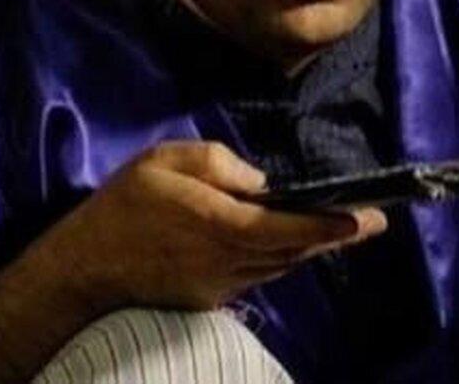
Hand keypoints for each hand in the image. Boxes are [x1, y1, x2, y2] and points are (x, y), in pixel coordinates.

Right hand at [59, 140, 387, 311]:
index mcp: (219, 222)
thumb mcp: (162, 160)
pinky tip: (281, 243)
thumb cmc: (123, 205)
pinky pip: (257, 276)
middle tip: (372, 222)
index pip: (290, 226)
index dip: (333, 225)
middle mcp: (229, 259)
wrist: (86, 267)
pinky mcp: (211, 298)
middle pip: (295, 250)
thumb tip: (260, 180)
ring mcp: (222, 284)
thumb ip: (216, 162)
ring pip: (280, 266)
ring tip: (332, 229)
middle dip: (334, 236)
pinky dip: (277, 259)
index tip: (368, 218)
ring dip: (307, 247)